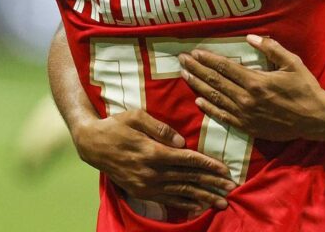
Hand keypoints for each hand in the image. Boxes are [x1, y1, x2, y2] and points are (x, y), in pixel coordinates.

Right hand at [72, 108, 235, 212]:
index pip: (187, 160)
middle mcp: (151, 172)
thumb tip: (182, 140)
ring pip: (181, 192)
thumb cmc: (116, 125)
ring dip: (203, 198)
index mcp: (153, 152)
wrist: (92, 144)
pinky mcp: (142, 191)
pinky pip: (167, 200)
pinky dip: (185, 204)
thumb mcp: (136, 117)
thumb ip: (160, 128)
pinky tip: (199, 207)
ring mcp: (146, 185)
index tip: (225, 170)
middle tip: (232, 188)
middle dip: (212, 184)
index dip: (208, 165)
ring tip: (221, 202)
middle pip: (188, 179)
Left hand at [179, 34, 324, 141]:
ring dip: (198, 86)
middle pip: (216, 81)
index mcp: (256, 82)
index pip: (226, 68)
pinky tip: (198, 101)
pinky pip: (224, 117)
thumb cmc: (306, 88)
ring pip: (216, 98)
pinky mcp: (248, 127)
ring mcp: (246, 115)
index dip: (208, 60)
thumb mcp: (292, 63)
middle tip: (181, 60)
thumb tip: (250, 37)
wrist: (316, 119)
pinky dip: (209, 109)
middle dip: (197, 69)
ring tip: (184, 75)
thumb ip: (271, 49)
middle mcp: (247, 99)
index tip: (195, 52)